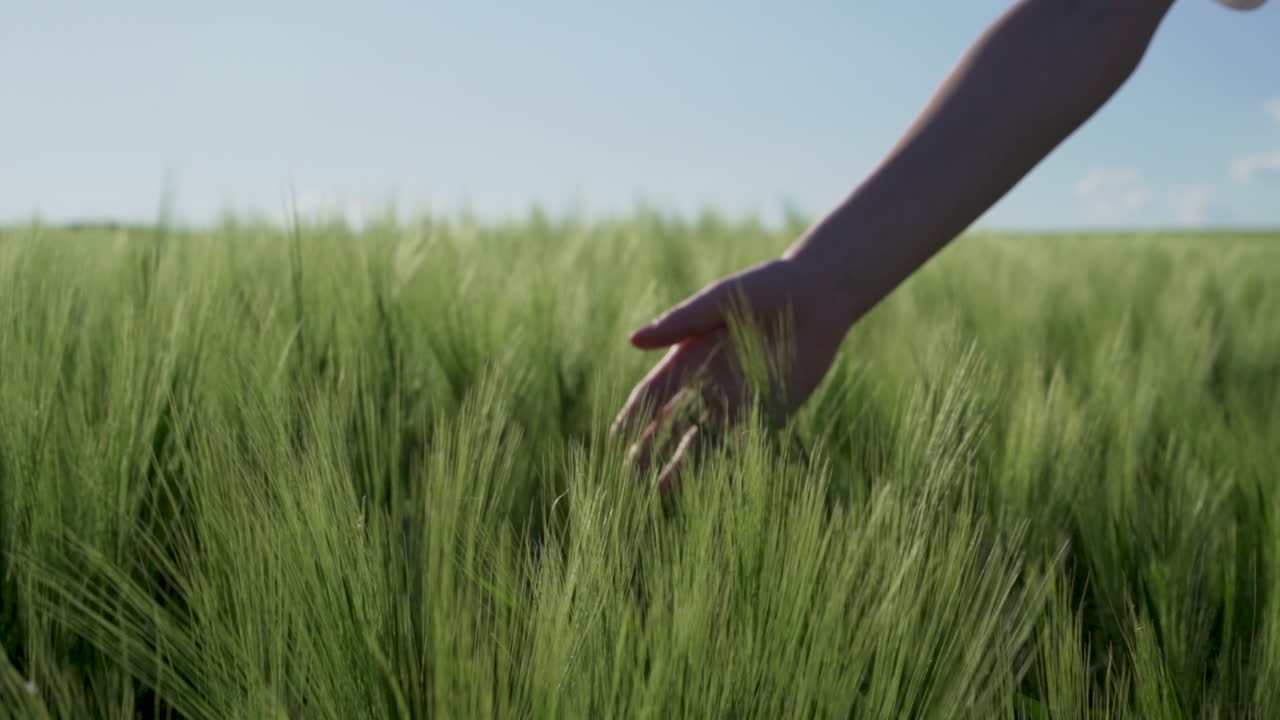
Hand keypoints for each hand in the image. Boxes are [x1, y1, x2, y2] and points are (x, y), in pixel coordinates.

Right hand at [610, 256, 849, 494]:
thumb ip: (680, 322)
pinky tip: (714, 487)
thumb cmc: (764, 289)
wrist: (818, 296)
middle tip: (630, 476)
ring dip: (684, 466)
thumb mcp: (718, 301)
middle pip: (673, 423)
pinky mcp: (770, 411)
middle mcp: (709, 384)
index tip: (614, 441)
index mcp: (688, 357)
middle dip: (651, 449)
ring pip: (705, 439)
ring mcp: (738, 401)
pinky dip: (730, 465)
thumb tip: (633, 341)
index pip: (653, 394)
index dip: (633, 416)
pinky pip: (746, 443)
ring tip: (662, 491)